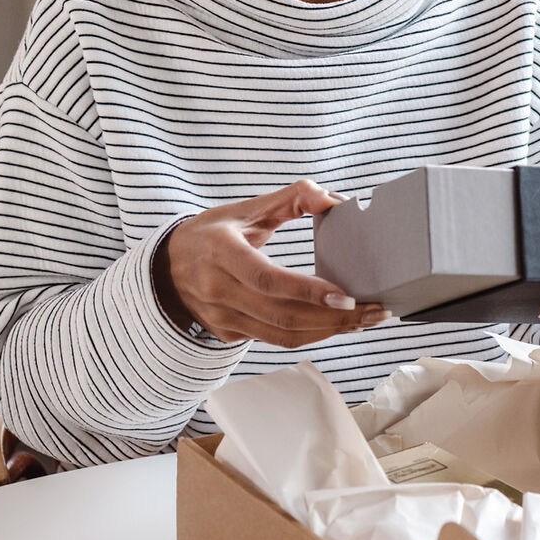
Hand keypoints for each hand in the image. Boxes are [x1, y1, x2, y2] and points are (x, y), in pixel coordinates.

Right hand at [157, 179, 386, 347]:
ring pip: (282, 335)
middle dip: (334, 319)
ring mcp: (221, 317)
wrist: (166, 269)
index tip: (347, 297)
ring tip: (364, 321)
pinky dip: (310, 335)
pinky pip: (275, 340)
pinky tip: (335, 325)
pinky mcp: (228, 333)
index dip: (309, 292)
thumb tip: (332, 199)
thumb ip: (290, 199)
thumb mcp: (244, 209)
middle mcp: (218, 289)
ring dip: (328, 332)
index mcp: (220, 252)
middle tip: (373, 312)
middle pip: (282, 315)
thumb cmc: (211, 234)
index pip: (268, 279)